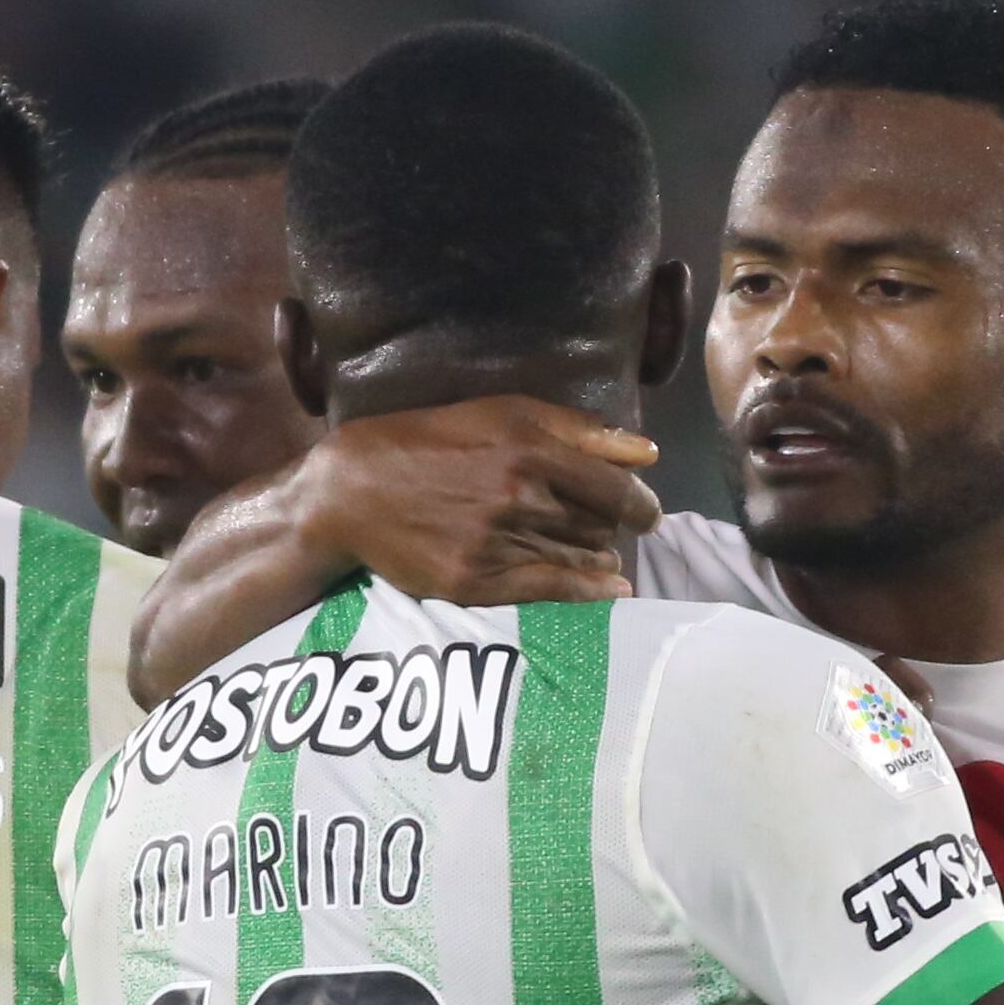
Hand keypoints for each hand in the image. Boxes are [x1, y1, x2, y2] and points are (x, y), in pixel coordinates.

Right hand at [293, 396, 661, 606]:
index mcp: (531, 449)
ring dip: (597, 558)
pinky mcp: (475, 582)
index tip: (646, 512)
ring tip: (603, 557)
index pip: (614, 488)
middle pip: (597, 525)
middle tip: (607, 530)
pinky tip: (607, 590)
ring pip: (576, 558)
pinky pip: (549, 590)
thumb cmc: (433, 440)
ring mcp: (497, 543)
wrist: (356, 489)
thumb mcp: (504, 412)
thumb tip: (647, 453)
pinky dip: (586, 592)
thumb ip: (579, 431)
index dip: (641, 504)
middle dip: (610, 529)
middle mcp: (518, 498)